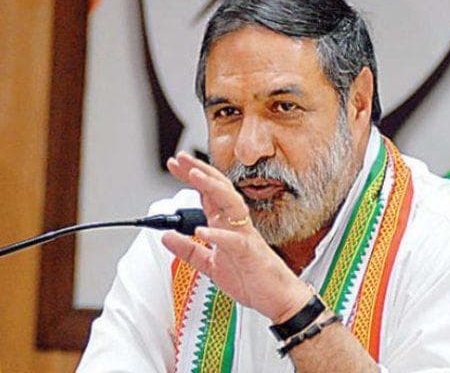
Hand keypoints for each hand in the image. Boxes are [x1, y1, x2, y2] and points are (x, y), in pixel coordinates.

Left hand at [162, 152, 310, 322]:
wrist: (277, 298)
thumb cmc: (251, 279)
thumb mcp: (210, 265)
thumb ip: (189, 250)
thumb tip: (166, 237)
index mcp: (227, 225)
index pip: (208, 194)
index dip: (191, 177)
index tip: (175, 163)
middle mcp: (236, 225)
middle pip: (218, 189)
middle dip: (200, 171)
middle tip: (181, 158)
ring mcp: (245, 236)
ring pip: (230, 204)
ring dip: (212, 188)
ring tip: (195, 176)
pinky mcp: (251, 253)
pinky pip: (235, 240)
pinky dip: (218, 235)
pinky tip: (202, 230)